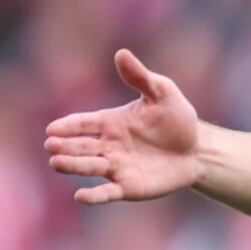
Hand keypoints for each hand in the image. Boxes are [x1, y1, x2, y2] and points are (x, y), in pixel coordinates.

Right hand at [44, 50, 201, 203]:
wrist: (199, 149)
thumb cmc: (178, 119)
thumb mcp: (163, 93)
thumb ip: (141, 77)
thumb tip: (122, 53)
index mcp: (110, 122)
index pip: (83, 123)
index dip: (67, 126)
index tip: (52, 129)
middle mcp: (108, 145)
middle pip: (80, 146)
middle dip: (64, 146)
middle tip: (51, 145)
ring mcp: (116, 167)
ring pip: (89, 167)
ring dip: (73, 166)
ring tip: (57, 162)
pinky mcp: (129, 187)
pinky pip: (107, 192)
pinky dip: (94, 196)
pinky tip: (81, 196)